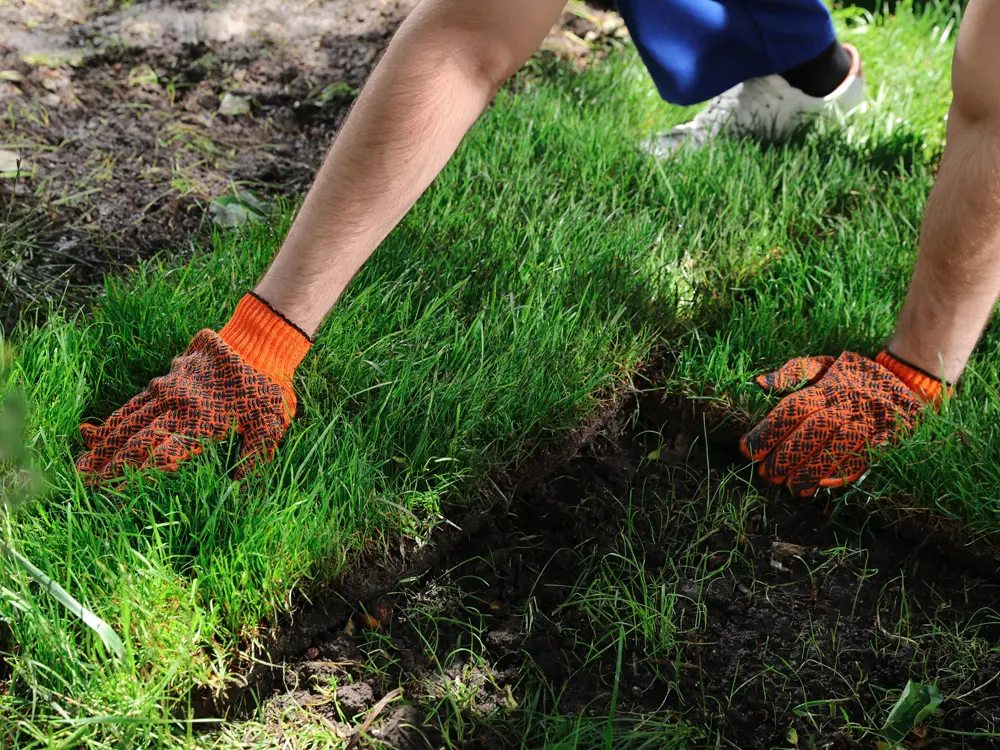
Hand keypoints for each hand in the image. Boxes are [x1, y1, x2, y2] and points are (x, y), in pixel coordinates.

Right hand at [76, 293, 310, 480]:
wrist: (259, 342)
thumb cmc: (268, 390)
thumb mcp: (269, 428)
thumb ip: (253, 460)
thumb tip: (240, 491)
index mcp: (201, 424)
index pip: (162, 458)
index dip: (137, 478)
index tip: (115, 496)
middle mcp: (179, 407)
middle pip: (138, 441)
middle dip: (111, 465)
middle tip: (88, 485)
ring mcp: (170, 388)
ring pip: (131, 419)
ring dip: (106, 443)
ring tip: (84, 463)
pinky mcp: (168, 374)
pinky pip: (138, 400)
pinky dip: (118, 417)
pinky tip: (100, 430)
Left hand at [739, 351, 940, 495]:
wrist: (909, 378)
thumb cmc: (856, 376)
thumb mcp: (826, 364)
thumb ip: (794, 372)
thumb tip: (760, 383)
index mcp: (831, 387)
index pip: (794, 409)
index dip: (770, 430)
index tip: (748, 449)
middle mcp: (850, 404)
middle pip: (814, 430)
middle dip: (786, 455)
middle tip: (766, 474)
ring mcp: (871, 423)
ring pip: (838, 448)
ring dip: (811, 470)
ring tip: (790, 486)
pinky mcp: (888, 439)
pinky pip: (864, 459)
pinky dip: (842, 473)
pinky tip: (822, 485)